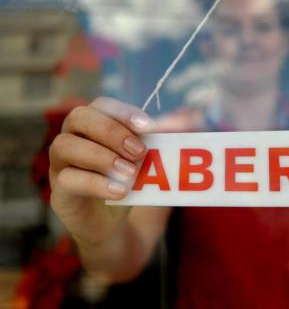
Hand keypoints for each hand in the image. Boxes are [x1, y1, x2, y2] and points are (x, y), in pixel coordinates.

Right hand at [49, 97, 153, 247]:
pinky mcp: (58, 190)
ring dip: (102, 156)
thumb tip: (189, 118)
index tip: (147, 127)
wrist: (113, 224)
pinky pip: (67, 179)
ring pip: (65, 146)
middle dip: (111, 131)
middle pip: (78, 117)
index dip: (123, 112)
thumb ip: (165, 139)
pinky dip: (96, 183)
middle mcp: (73, 137)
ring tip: (130, 173)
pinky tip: (120, 191)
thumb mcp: (149, 160)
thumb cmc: (128, 183)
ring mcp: (60, 163)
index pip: (102, 105)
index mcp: (94, 124)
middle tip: (139, 151)